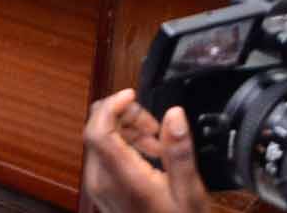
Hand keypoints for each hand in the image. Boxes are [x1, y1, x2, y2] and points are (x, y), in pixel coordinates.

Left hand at [82, 90, 208, 212]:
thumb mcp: (189, 192)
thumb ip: (179, 152)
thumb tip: (174, 114)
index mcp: (121, 178)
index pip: (97, 128)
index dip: (112, 104)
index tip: (133, 94)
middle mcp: (100, 180)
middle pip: (98, 128)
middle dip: (125, 116)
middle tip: (156, 126)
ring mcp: (97, 186)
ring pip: (100, 140)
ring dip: (126, 130)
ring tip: (157, 142)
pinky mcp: (101, 190)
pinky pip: (104, 156)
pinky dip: (123, 146)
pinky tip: (149, 154)